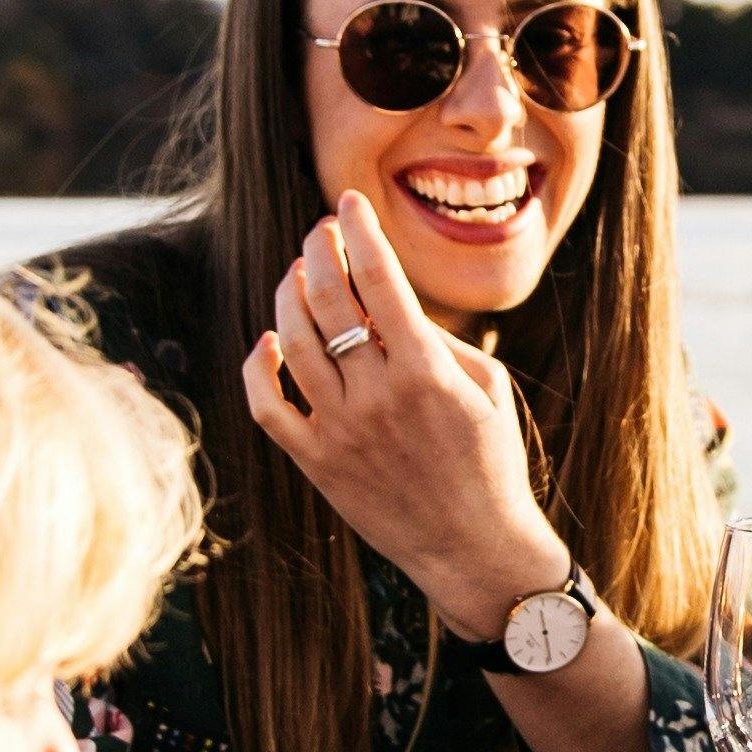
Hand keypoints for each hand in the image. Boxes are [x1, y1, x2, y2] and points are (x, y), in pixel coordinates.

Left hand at [241, 195, 569, 638]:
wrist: (476, 548)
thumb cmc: (491, 462)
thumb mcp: (488, 387)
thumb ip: (438, 338)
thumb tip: (388, 300)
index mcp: (426, 371)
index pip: (379, 278)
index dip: (359, 230)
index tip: (349, 204)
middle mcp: (377, 396)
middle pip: (326, 299)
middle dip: (317, 251)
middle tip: (319, 234)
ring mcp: (340, 430)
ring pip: (291, 340)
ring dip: (288, 294)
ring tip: (298, 275)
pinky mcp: (316, 462)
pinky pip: (268, 405)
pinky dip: (260, 366)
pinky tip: (269, 342)